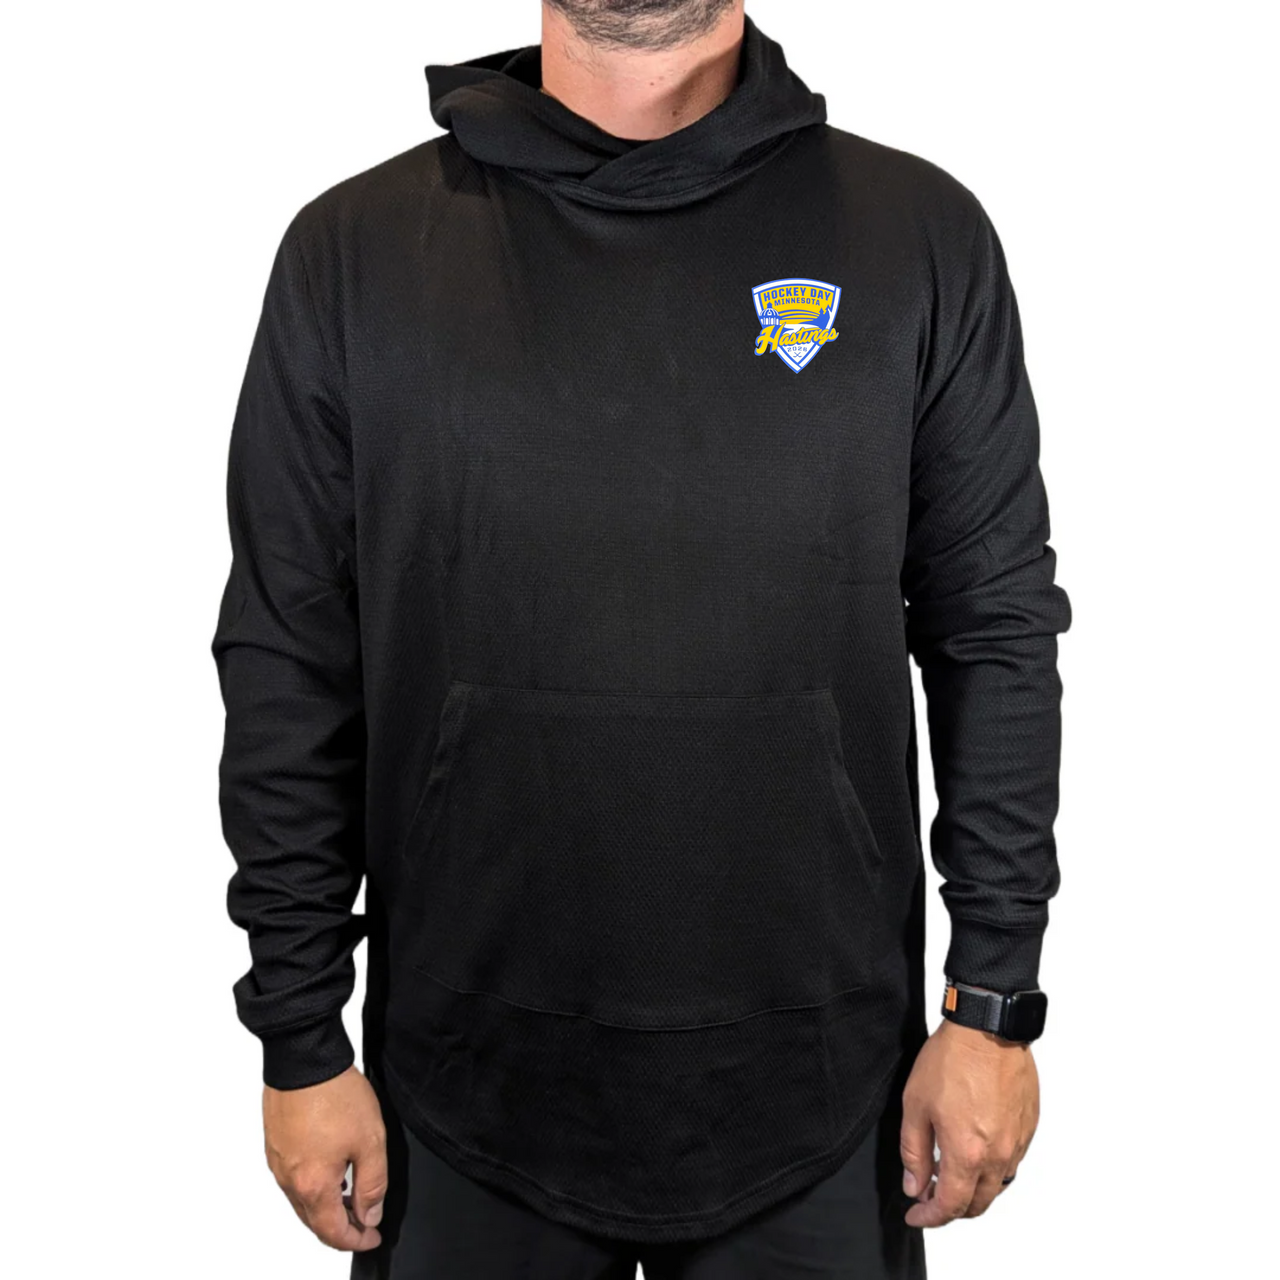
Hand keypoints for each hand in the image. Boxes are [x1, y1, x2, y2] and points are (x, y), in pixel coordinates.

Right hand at [263, 1065, 387, 1251]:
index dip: (356, 1240)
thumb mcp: (370, 1140)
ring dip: (325, 1207)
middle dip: (340, 1228)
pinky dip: (311, 1186)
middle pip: (314, 1221)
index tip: (372, 1237)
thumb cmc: (334, 1094)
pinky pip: (292, 1179)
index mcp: (312, 1185)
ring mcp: (278, 1162)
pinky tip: (329, 1172)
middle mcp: (288, 1180)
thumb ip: (372, 1184)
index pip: (333, 1233)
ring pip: (301, 1201)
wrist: (303, 1058)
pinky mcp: (274, 1144)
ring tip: (350, 1198)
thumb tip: (369, 1214)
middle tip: (364, 1222)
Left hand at [899, 1019, 1038, 1226]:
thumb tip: (915, 1186)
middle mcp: (999, 1155)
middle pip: (978, 1204)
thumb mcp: (916, 1105)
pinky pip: (1012, 1162)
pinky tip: (974, 1150)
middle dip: (953, 1209)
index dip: (930, 1217)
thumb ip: (915, 1152)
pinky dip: (992, 1167)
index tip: (916, 1215)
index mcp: (968, 1153)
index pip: (951, 1206)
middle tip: (930, 1197)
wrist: (988, 1029)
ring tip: (950, 1173)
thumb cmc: (952, 1059)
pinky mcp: (1028, 1126)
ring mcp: (1018, 1142)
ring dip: (974, 1189)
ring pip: (997, 1185)